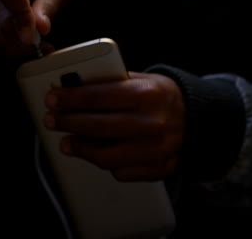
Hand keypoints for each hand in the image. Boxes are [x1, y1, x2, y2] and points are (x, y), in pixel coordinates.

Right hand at [0, 0, 70, 56]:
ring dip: (20, 48)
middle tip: (46, 47)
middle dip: (26, 41)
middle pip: (3, 21)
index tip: (32, 37)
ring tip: (40, 45)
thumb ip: (49, 4)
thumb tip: (41, 28)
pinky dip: (13, 47)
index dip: (21, 16)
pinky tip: (27, 44)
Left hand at [44, 72, 185, 181]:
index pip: (98, 96)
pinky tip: (97, 154)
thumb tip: (73, 89)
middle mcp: (153, 123)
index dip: (71, 99)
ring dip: (80, 149)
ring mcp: (157, 150)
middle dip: (68, 123)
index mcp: (148, 94)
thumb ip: (112, 83)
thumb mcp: (142, 79)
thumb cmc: (162, 97)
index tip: (53, 99)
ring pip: (106, 156)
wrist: (198, 119)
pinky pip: (121, 172)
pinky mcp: (158, 169)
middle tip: (53, 120)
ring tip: (66, 142)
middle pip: (97, 127)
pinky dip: (105, 164)